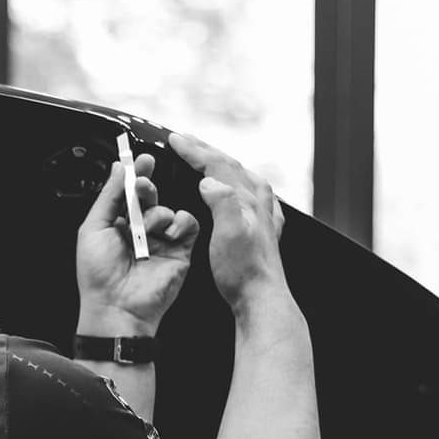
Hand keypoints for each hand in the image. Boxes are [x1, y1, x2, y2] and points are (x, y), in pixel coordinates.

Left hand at [76, 151, 199, 334]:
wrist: (117, 307)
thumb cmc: (98, 274)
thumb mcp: (94, 228)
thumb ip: (109, 195)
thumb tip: (118, 168)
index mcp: (117, 224)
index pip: (129, 193)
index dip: (135, 175)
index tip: (140, 160)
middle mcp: (139, 231)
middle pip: (150, 196)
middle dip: (146, 187)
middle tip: (143, 188)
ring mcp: (160, 241)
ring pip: (167, 209)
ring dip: (157, 214)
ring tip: (147, 231)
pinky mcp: (180, 251)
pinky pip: (187, 223)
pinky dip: (180, 223)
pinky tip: (168, 233)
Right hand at [168, 131, 286, 310]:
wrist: (261, 298)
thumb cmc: (243, 271)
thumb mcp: (228, 234)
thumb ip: (221, 201)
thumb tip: (209, 180)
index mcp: (246, 199)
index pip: (217, 165)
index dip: (194, 150)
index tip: (175, 140)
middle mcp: (257, 203)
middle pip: (230, 165)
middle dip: (206, 150)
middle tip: (186, 141)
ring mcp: (263, 215)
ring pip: (242, 177)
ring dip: (222, 164)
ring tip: (208, 157)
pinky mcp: (263, 230)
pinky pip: (251, 195)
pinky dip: (239, 184)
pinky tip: (240, 190)